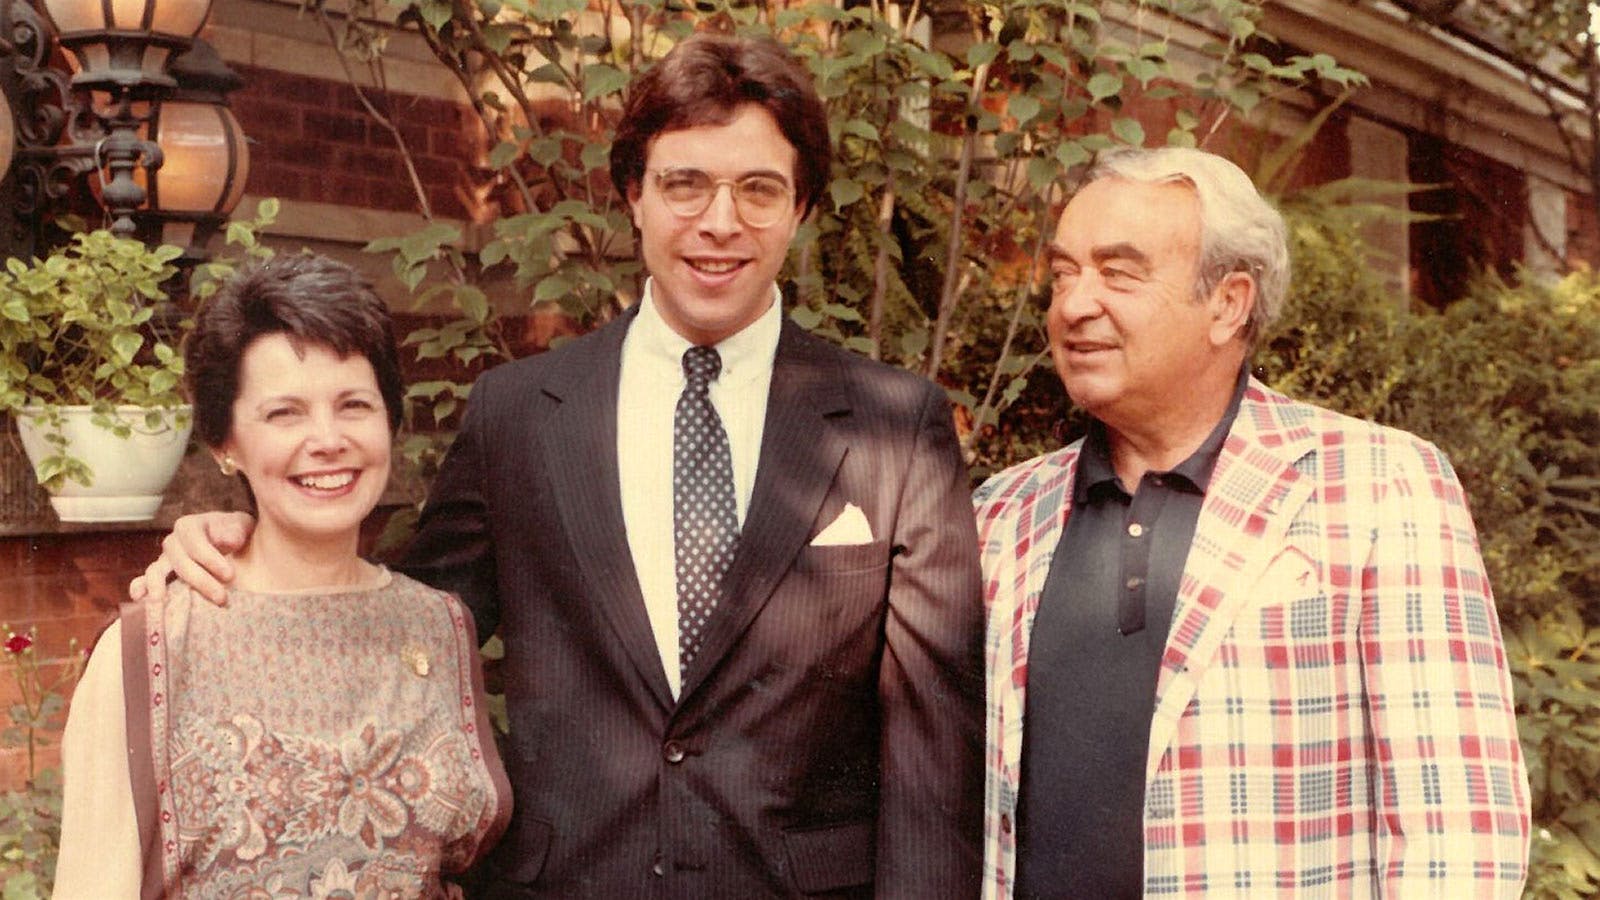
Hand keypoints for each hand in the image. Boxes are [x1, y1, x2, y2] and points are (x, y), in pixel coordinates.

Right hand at [128, 512, 255, 605]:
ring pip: (156, 571)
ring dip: (158, 586)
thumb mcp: (240, 525)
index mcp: (189, 526)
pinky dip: (139, 588)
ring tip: (159, 601)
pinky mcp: (161, 576)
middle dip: (201, 581)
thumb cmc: (234, 532)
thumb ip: (235, 530)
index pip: (196, 544)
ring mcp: (164, 560)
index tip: (231, 575)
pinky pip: (144, 580)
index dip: (211, 559)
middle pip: (181, 562)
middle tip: (222, 598)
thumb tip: (229, 542)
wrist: (228, 539)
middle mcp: (173, 542)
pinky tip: (138, 599)